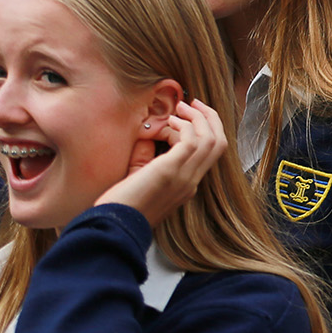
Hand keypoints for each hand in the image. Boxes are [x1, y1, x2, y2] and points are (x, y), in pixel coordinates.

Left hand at [95, 99, 227, 226]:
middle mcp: (191, 181)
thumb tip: (150, 134)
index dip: (205, 129)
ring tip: (182, 107)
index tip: (187, 117)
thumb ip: (147, 157)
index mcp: (187, 185)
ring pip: (211, 138)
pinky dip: (184, 126)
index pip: (211, 153)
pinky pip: (191, 140)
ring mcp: (185, 177)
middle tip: (194, 103)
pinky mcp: (172, 171)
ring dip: (198, 117)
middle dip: (210, 118)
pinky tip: (170, 122)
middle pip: (219, 142)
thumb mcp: (139, 179)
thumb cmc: (119, 208)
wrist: (112, 229)